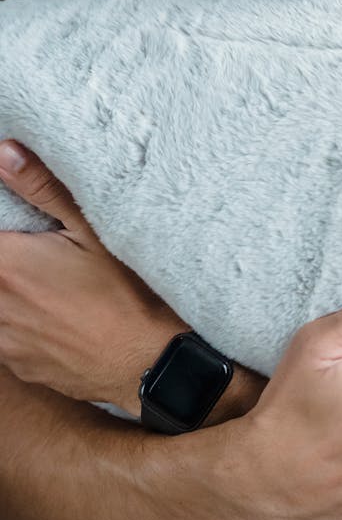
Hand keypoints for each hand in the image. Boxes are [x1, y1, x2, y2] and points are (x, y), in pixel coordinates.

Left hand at [0, 139, 189, 413]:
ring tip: (42, 282)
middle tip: (38, 251)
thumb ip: (43, 188)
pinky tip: (48, 313)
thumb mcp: (94, 230)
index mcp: (6, 265)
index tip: (19, 232)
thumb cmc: (126, 293)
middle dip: (10, 259)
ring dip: (9, 292)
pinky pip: (3, 337)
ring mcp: (4, 342)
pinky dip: (16, 321)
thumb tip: (5, 152)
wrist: (148, 362)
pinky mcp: (18, 367)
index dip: (4, 229)